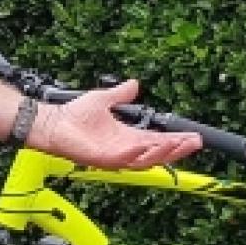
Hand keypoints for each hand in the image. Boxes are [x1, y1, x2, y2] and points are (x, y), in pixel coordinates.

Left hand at [26, 80, 203, 170]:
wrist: (51, 123)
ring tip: (180, 145)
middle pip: (157, 153)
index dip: (175, 139)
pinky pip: (124, 160)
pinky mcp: (102, 159)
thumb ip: (120, 94)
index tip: (193, 135)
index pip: (157, 141)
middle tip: (194, 142)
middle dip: (177, 148)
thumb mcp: (103, 99)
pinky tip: (149, 147)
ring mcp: (114, 156)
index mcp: (127, 137)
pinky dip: (138, 154)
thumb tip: (134, 84)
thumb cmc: (72, 115)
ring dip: (163, 153)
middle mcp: (124, 149)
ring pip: (146, 160)